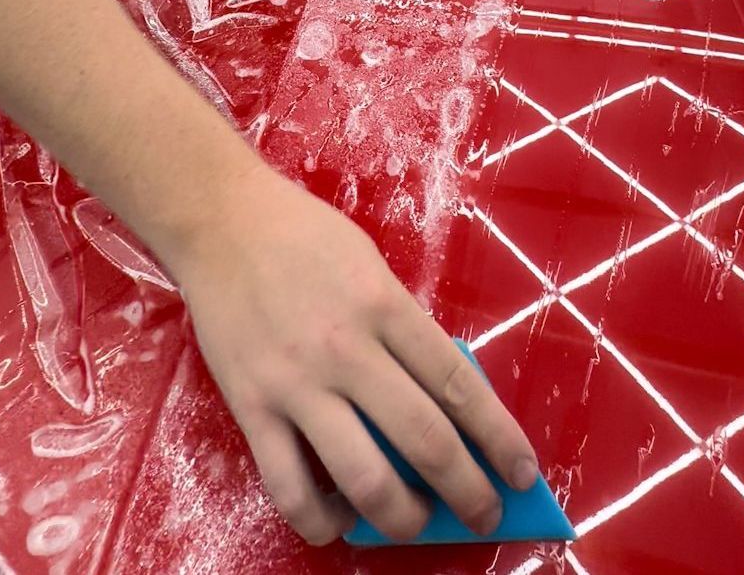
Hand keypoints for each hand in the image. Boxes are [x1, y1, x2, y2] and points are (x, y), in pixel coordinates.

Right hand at [177, 170, 538, 545]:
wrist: (221, 220)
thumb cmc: (303, 233)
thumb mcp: (371, 262)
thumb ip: (402, 324)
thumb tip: (435, 394)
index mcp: (385, 306)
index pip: (458, 386)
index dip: (499, 438)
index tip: (522, 473)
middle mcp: (347, 350)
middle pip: (425, 440)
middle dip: (468, 492)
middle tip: (484, 514)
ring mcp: (296, 383)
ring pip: (365, 478)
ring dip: (404, 519)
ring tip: (416, 523)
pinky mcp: (251, 406)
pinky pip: (289, 485)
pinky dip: (322, 519)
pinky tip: (340, 517)